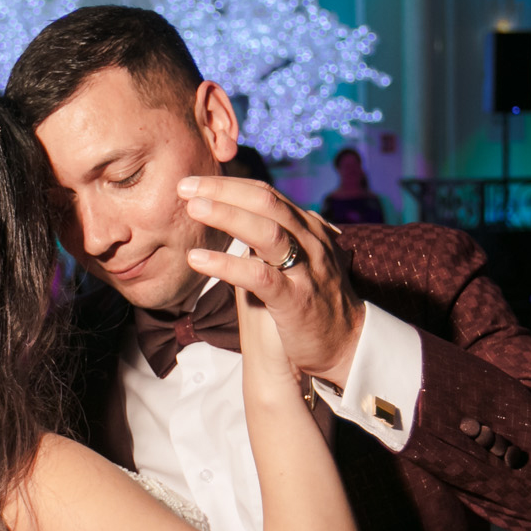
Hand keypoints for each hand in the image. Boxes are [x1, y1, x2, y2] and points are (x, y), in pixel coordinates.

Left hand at [180, 176, 364, 387]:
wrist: (345, 346)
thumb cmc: (311, 304)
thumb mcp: (297, 261)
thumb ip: (272, 239)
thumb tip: (238, 219)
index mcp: (308, 229)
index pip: (266, 194)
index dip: (228, 185)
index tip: (193, 183)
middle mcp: (311, 242)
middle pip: (265, 202)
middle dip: (223, 190)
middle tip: (185, 187)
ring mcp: (306, 271)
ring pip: (267, 231)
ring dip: (227, 216)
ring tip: (193, 209)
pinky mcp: (296, 301)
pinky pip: (260, 277)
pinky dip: (226, 265)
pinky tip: (198, 259)